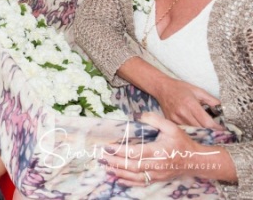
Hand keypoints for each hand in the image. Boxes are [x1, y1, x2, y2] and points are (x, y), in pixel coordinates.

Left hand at [100, 113, 222, 186]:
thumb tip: (138, 115)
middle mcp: (157, 165)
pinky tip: (118, 179)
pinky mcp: (158, 179)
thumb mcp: (171, 126)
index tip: (108, 147)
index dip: (120, 151)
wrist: (197, 160)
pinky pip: (141, 182)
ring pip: (135, 176)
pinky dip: (128, 182)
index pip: (136, 152)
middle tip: (101, 157)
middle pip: (132, 166)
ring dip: (119, 172)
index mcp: (159, 151)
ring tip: (105, 167)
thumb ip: (154, 120)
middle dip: (115, 162)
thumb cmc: (182, 142)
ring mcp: (157, 174)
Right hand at [155, 79, 221, 128]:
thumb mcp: (198, 90)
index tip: (223, 129)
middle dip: (211, 131)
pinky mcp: (171, 121)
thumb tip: (222, 109)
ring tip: (209, 131)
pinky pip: (184, 129)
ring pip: (192, 131)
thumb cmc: (180, 88)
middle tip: (218, 132)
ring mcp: (175, 118)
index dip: (216, 128)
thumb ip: (212, 100)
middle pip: (200, 128)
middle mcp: (182, 113)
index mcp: (191, 104)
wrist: (161, 88)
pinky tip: (196, 128)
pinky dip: (192, 130)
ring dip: (201, 132)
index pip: (207, 122)